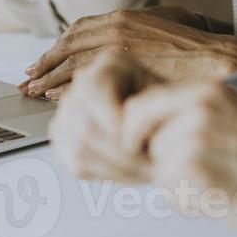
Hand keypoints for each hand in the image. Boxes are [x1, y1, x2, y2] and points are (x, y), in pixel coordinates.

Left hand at [21, 7, 236, 98]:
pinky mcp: (120, 72)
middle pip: (66, 47)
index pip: (76, 30)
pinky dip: (65, 92)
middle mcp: (113, 29)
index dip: (57, 46)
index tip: (44, 59)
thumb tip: (118, 37)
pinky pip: (82, 84)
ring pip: (69, 66)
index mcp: (122, 16)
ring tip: (34, 93)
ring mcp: (115, 51)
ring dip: (48, 80)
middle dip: (44, 64)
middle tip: (28, 79)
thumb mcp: (164, 20)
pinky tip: (58, 101)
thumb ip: (137, 25)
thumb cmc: (195, 46)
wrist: (215, 60)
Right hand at [49, 52, 166, 182]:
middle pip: (85, 125)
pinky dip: (105, 173)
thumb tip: (118, 129)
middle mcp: (83, 81)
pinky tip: (128, 170)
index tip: (141, 144)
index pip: (94, 92)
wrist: (166, 125)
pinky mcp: (65, 136)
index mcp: (111, 64)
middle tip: (148, 165)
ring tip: (143, 170)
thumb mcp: (169, 104)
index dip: (115, 123)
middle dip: (120, 153)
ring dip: (115, 167)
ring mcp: (69, 109)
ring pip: (79, 148)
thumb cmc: (171, 111)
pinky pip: (76, 163)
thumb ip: (145, 111)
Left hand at [115, 71, 236, 236]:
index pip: (138, 106)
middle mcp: (196, 112)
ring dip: (180, 186)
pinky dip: (191, 204)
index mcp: (206, 91)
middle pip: (147, 144)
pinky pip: (172, 197)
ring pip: (159, 174)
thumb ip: (194, 110)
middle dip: (164, 162)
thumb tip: (152, 123)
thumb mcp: (236, 109)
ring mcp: (195, 144)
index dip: (135, 130)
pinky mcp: (197, 177)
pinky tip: (222, 196)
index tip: (142, 145)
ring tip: (220, 181)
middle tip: (202, 169)